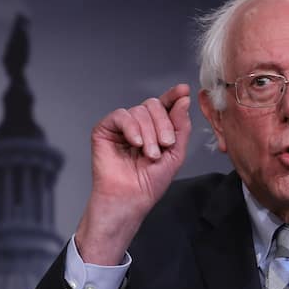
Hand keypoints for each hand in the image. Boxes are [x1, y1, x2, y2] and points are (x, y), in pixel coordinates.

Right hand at [75, 84, 191, 264]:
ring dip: (149, 133)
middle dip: (163, 124)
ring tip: (149, 154)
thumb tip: (183, 99)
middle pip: (153, 105)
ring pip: (139, 111)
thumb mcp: (175, 153)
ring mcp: (121, 126)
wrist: (131, 198)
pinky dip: (131, 127)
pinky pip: (121, 115)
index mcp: (155, 128)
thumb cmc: (150, 183)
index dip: (173, 96)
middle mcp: (138, 124)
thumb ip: (181, 126)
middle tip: (165, 145)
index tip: (183, 90)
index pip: (164, 105)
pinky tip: (135, 143)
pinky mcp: (105, 130)